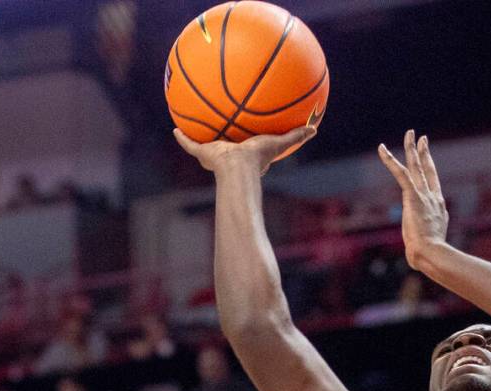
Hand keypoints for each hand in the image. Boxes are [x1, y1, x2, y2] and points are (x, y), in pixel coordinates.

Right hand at [174, 126, 315, 174]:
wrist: (239, 167)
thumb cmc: (259, 158)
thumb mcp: (280, 143)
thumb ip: (297, 135)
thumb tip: (315, 128)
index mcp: (245, 154)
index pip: (245, 145)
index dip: (246, 138)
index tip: (246, 130)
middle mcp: (228, 154)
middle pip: (223, 143)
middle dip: (221, 136)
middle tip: (219, 124)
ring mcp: (214, 154)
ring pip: (204, 144)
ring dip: (198, 135)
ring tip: (192, 122)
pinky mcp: (202, 152)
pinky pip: (189, 144)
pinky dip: (182, 138)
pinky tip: (175, 128)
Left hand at [378, 129, 448, 269]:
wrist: (432, 253)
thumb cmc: (429, 255)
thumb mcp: (428, 244)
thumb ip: (423, 241)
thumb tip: (417, 256)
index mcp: (438, 206)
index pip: (433, 183)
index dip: (430, 169)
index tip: (427, 159)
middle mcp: (433, 197)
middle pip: (427, 169)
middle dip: (424, 153)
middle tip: (421, 138)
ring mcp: (424, 195)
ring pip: (416, 166)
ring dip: (412, 149)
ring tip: (410, 133)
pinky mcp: (412, 196)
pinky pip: (400, 173)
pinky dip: (390, 160)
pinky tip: (382, 149)